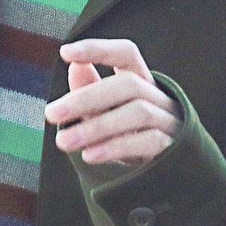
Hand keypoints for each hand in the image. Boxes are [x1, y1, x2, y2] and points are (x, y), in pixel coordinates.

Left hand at [44, 38, 183, 166]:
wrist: (165, 176)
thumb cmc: (130, 137)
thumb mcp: (106, 113)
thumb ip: (90, 91)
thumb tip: (75, 66)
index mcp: (142, 81)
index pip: (126, 53)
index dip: (98, 49)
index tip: (65, 53)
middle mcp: (160, 96)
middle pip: (128, 84)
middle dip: (87, 98)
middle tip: (51, 113)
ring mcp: (170, 121)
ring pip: (138, 112)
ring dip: (96, 126)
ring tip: (63, 141)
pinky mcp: (174, 149)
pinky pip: (148, 142)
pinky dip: (116, 147)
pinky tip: (89, 155)